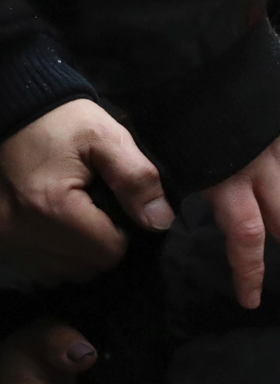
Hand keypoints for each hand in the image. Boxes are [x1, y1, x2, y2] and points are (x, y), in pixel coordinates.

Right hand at [0, 99, 171, 283]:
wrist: (11, 110)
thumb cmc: (62, 122)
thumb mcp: (107, 138)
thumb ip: (137, 179)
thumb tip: (160, 221)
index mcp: (51, 207)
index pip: (108, 253)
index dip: (124, 234)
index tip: (118, 208)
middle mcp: (20, 231)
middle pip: (86, 267)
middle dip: (102, 244)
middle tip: (98, 210)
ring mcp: (4, 238)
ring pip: (62, 272)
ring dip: (78, 253)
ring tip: (78, 217)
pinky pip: (38, 267)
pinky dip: (54, 254)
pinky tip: (57, 226)